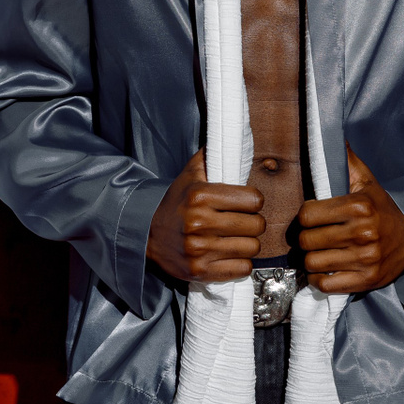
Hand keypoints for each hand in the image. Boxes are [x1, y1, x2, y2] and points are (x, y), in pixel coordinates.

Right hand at [147, 149, 264, 282]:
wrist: (147, 233)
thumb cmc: (177, 202)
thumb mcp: (190, 173)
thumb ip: (213, 154)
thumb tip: (232, 134)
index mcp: (200, 196)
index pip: (254, 199)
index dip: (253, 201)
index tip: (245, 203)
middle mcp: (199, 223)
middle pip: (257, 226)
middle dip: (253, 223)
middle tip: (241, 222)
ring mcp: (199, 249)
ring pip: (252, 248)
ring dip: (247, 244)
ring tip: (235, 238)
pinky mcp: (200, 270)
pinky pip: (243, 269)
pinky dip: (240, 263)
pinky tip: (229, 254)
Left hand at [298, 147, 403, 293]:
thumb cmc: (383, 207)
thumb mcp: (367, 182)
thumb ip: (347, 162)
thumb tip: (333, 138)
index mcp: (359, 207)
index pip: (307, 215)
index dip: (305, 217)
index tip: (311, 217)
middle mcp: (362, 233)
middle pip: (307, 241)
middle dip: (305, 239)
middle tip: (312, 236)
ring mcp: (365, 259)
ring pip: (313, 263)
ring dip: (311, 259)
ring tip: (318, 252)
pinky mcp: (367, 280)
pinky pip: (326, 284)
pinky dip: (319, 279)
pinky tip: (325, 269)